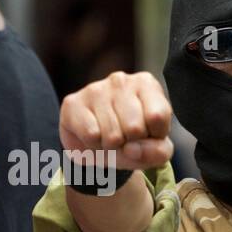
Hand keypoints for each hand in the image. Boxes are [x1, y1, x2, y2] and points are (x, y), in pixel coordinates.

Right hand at [59, 71, 173, 171]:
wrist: (95, 144)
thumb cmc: (131, 140)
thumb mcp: (155, 149)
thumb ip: (158, 151)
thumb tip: (132, 149)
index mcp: (146, 84)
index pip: (158, 117)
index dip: (154, 136)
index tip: (147, 132)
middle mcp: (120, 80)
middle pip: (135, 127)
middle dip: (130, 143)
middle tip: (124, 139)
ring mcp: (95, 89)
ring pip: (112, 135)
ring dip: (111, 147)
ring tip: (108, 138)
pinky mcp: (73, 103)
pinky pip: (91, 135)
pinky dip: (93, 145)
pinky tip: (93, 136)